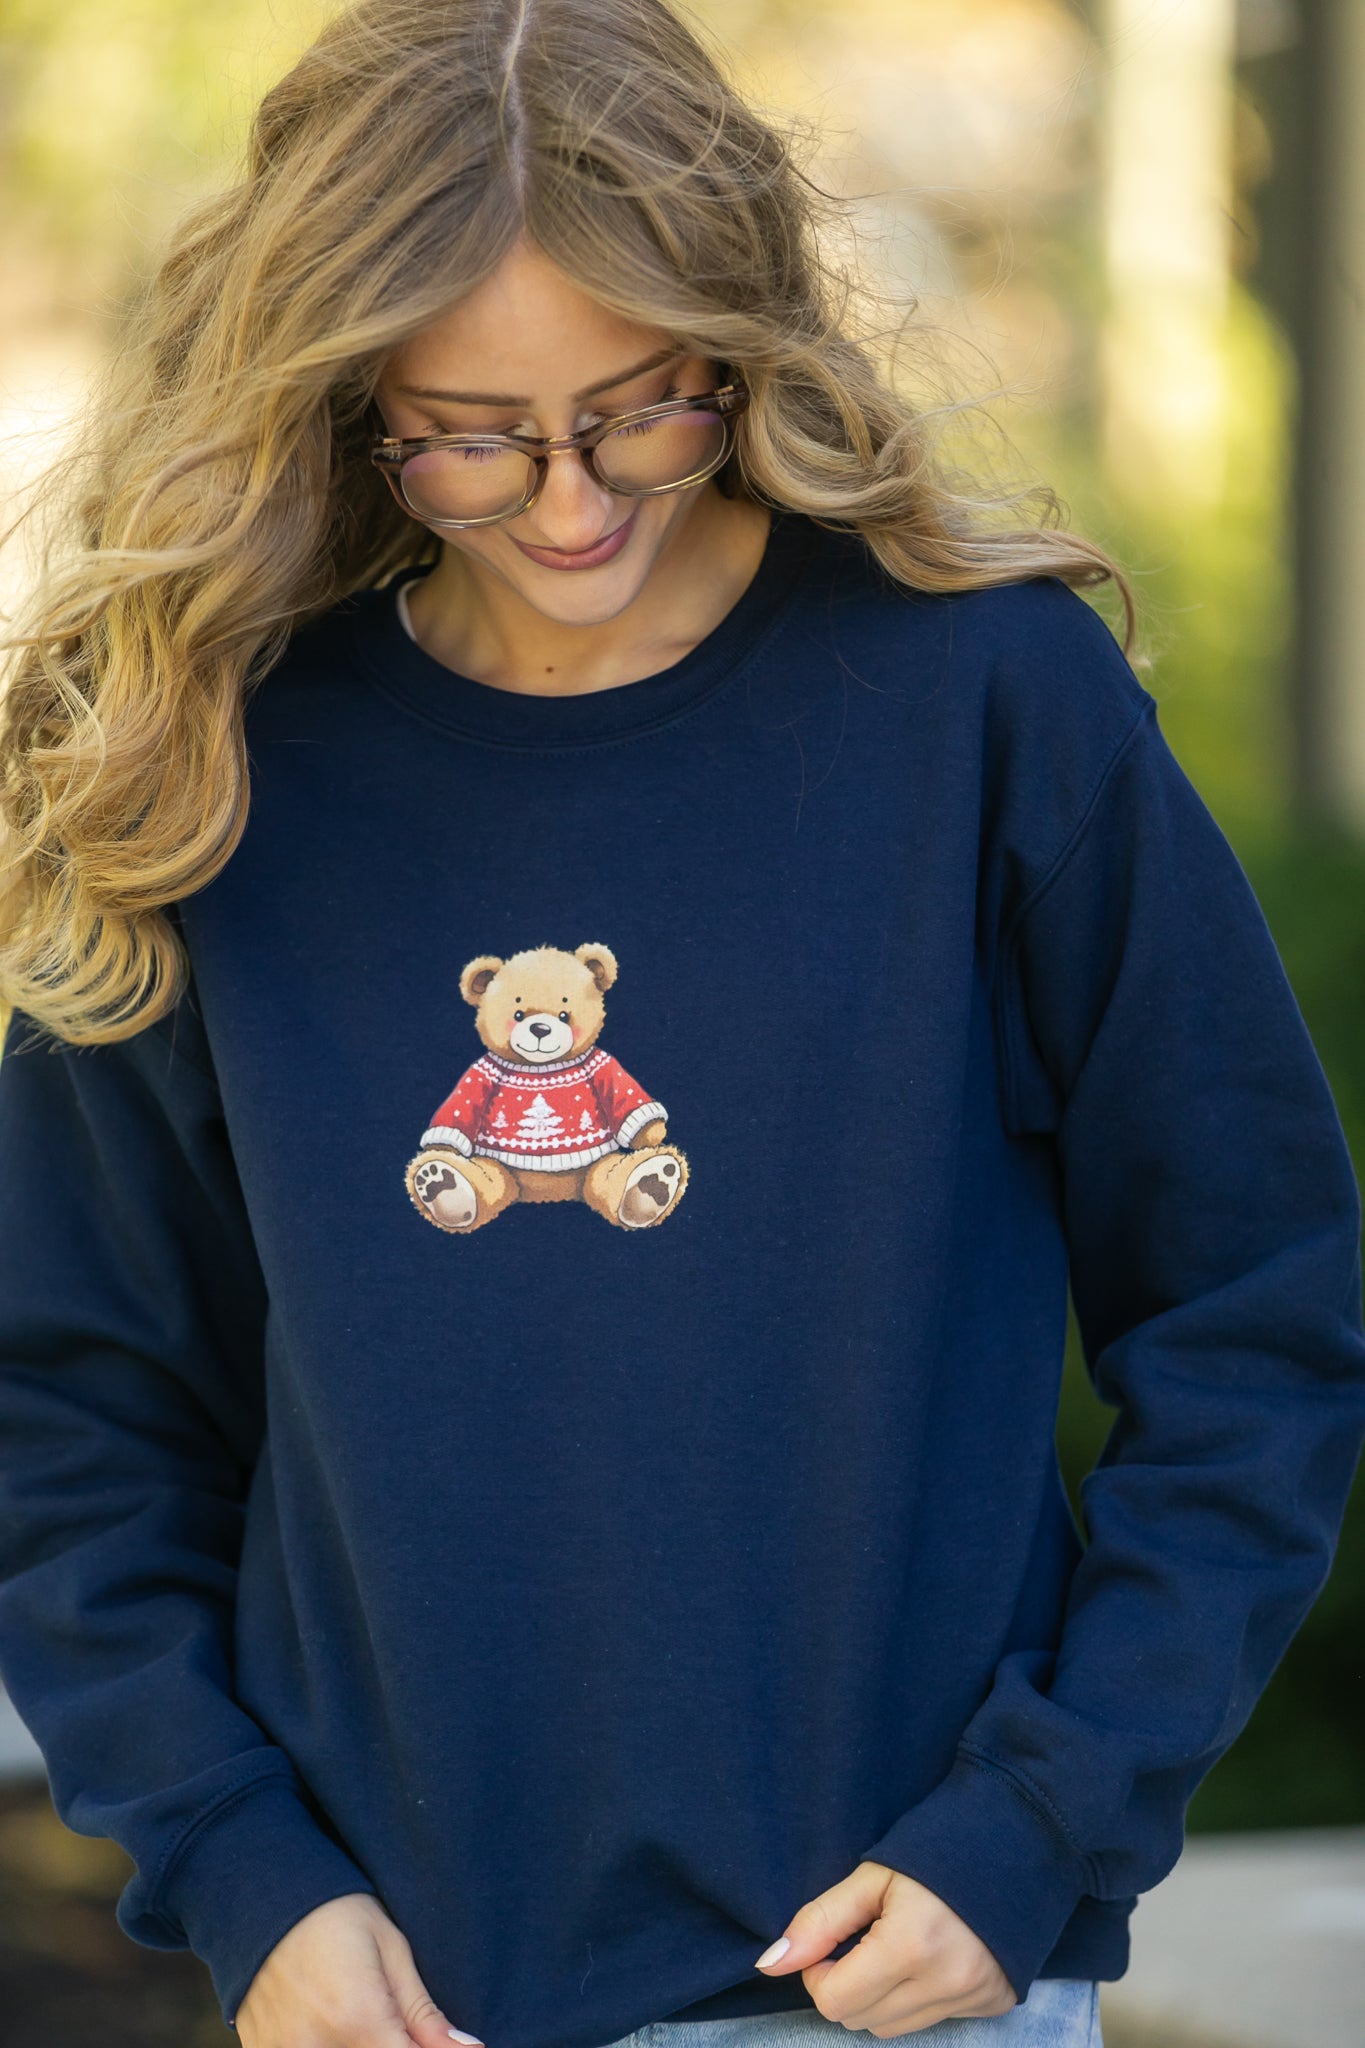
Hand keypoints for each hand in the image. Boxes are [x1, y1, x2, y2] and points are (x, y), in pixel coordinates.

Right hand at [235, 1892, 481, 2047]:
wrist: (261, 1897)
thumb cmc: (335, 1913)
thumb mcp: (390, 1948)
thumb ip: (423, 2013)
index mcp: (360, 2018)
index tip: (427, 2036)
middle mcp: (317, 2046)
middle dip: (390, 2042)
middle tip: (389, 2018)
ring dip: (358, 2042)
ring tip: (354, 2012)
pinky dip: (328, 2043)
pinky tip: (329, 2021)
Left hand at [754, 1861, 1015, 2036]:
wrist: (1014, 1841)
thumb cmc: (933, 1850)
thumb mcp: (871, 1875)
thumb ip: (819, 1921)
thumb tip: (769, 1964)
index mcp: (910, 1946)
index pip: (834, 2002)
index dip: (819, 1973)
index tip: (831, 1943)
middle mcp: (946, 1983)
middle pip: (860, 2021)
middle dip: (847, 1986)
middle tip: (862, 1941)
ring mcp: (974, 1998)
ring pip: (893, 2028)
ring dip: (880, 1997)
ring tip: (895, 1947)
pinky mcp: (994, 2004)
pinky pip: (931, 2021)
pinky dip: (917, 1998)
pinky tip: (931, 1958)